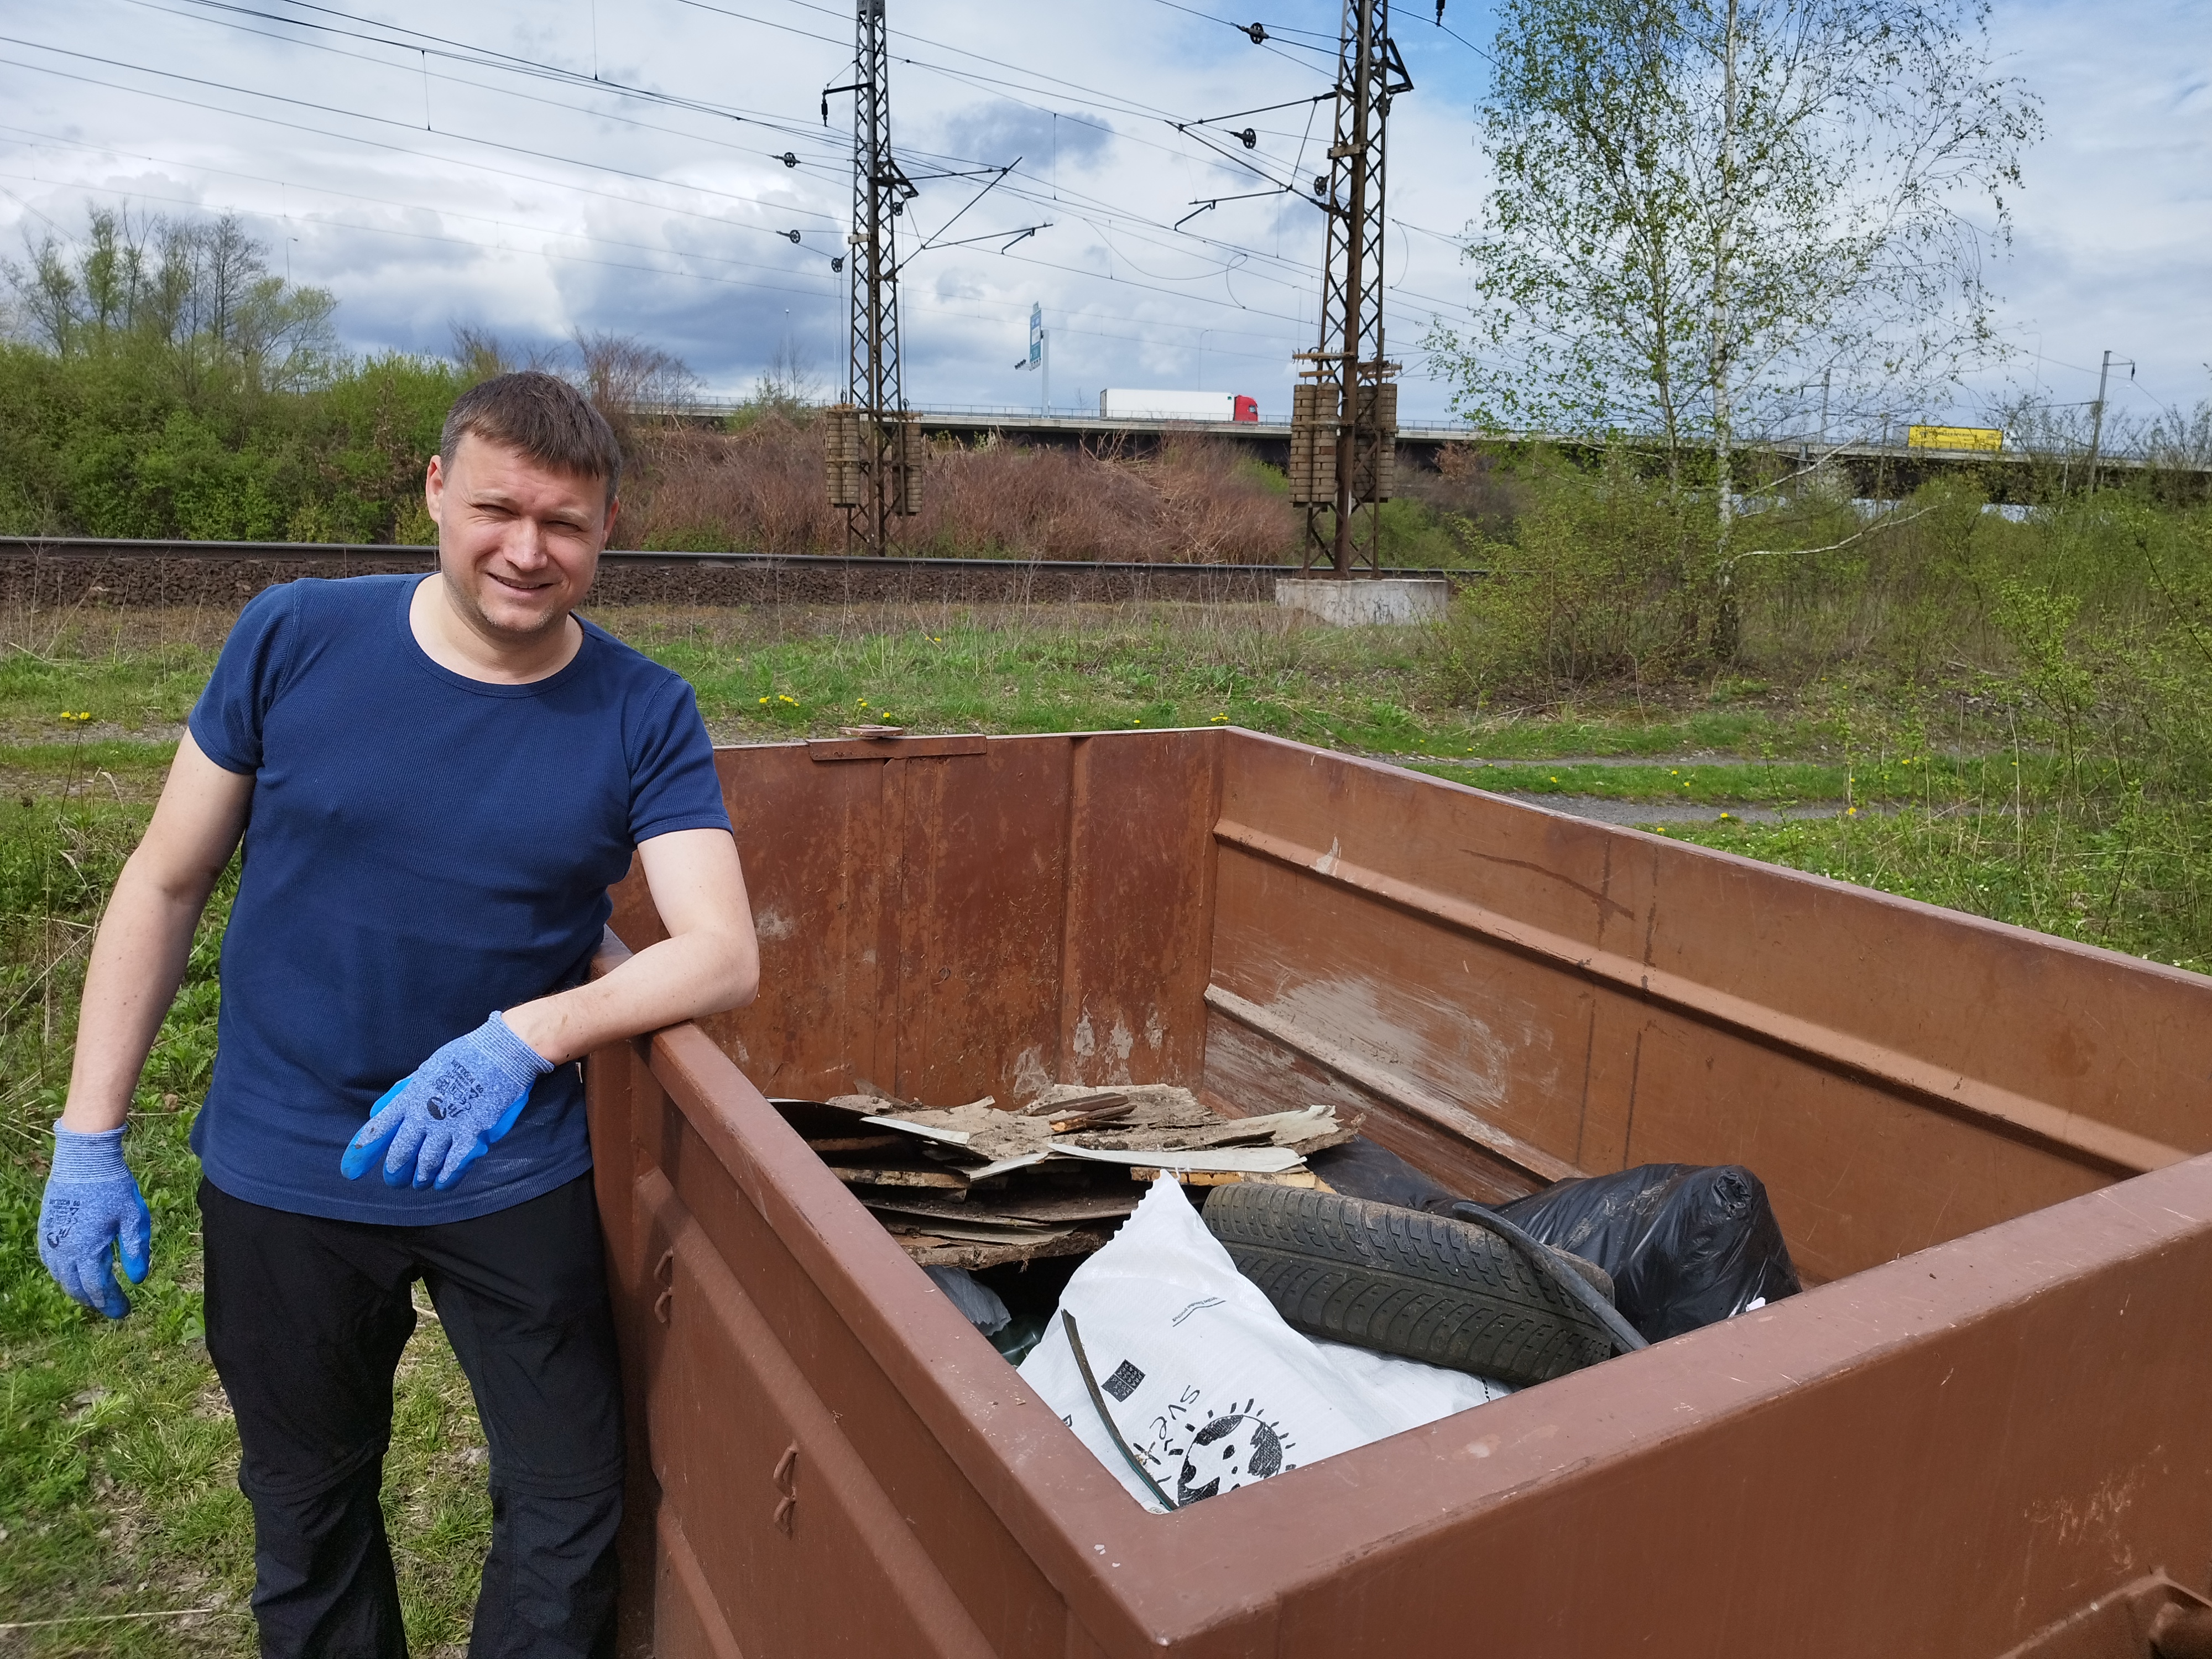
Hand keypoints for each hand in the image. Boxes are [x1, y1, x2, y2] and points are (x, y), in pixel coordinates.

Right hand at [39, 1123, 152, 1319]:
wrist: (83, 1162)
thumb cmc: (113, 1188)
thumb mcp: (133, 1218)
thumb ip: (135, 1250)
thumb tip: (137, 1279)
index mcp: (87, 1250)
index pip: (98, 1288)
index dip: (112, 1303)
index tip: (126, 1312)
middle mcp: (64, 1251)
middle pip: (77, 1287)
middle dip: (95, 1300)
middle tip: (112, 1307)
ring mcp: (51, 1241)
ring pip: (61, 1277)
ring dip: (78, 1289)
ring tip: (95, 1295)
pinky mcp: (46, 1230)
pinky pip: (52, 1262)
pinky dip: (64, 1274)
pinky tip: (74, 1274)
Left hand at [340, 1012, 552, 1190]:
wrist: (503, 1052)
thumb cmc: (465, 1056)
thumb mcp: (426, 1068)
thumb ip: (402, 1092)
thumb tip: (377, 1111)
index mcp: (411, 1096)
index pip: (379, 1129)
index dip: (362, 1153)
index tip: (350, 1171)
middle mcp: (424, 1114)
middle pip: (400, 1154)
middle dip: (395, 1172)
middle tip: (395, 1180)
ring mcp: (449, 1126)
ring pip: (426, 1164)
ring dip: (420, 1177)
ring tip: (419, 1182)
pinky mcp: (473, 1135)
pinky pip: (453, 1166)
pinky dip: (445, 1179)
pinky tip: (442, 1183)